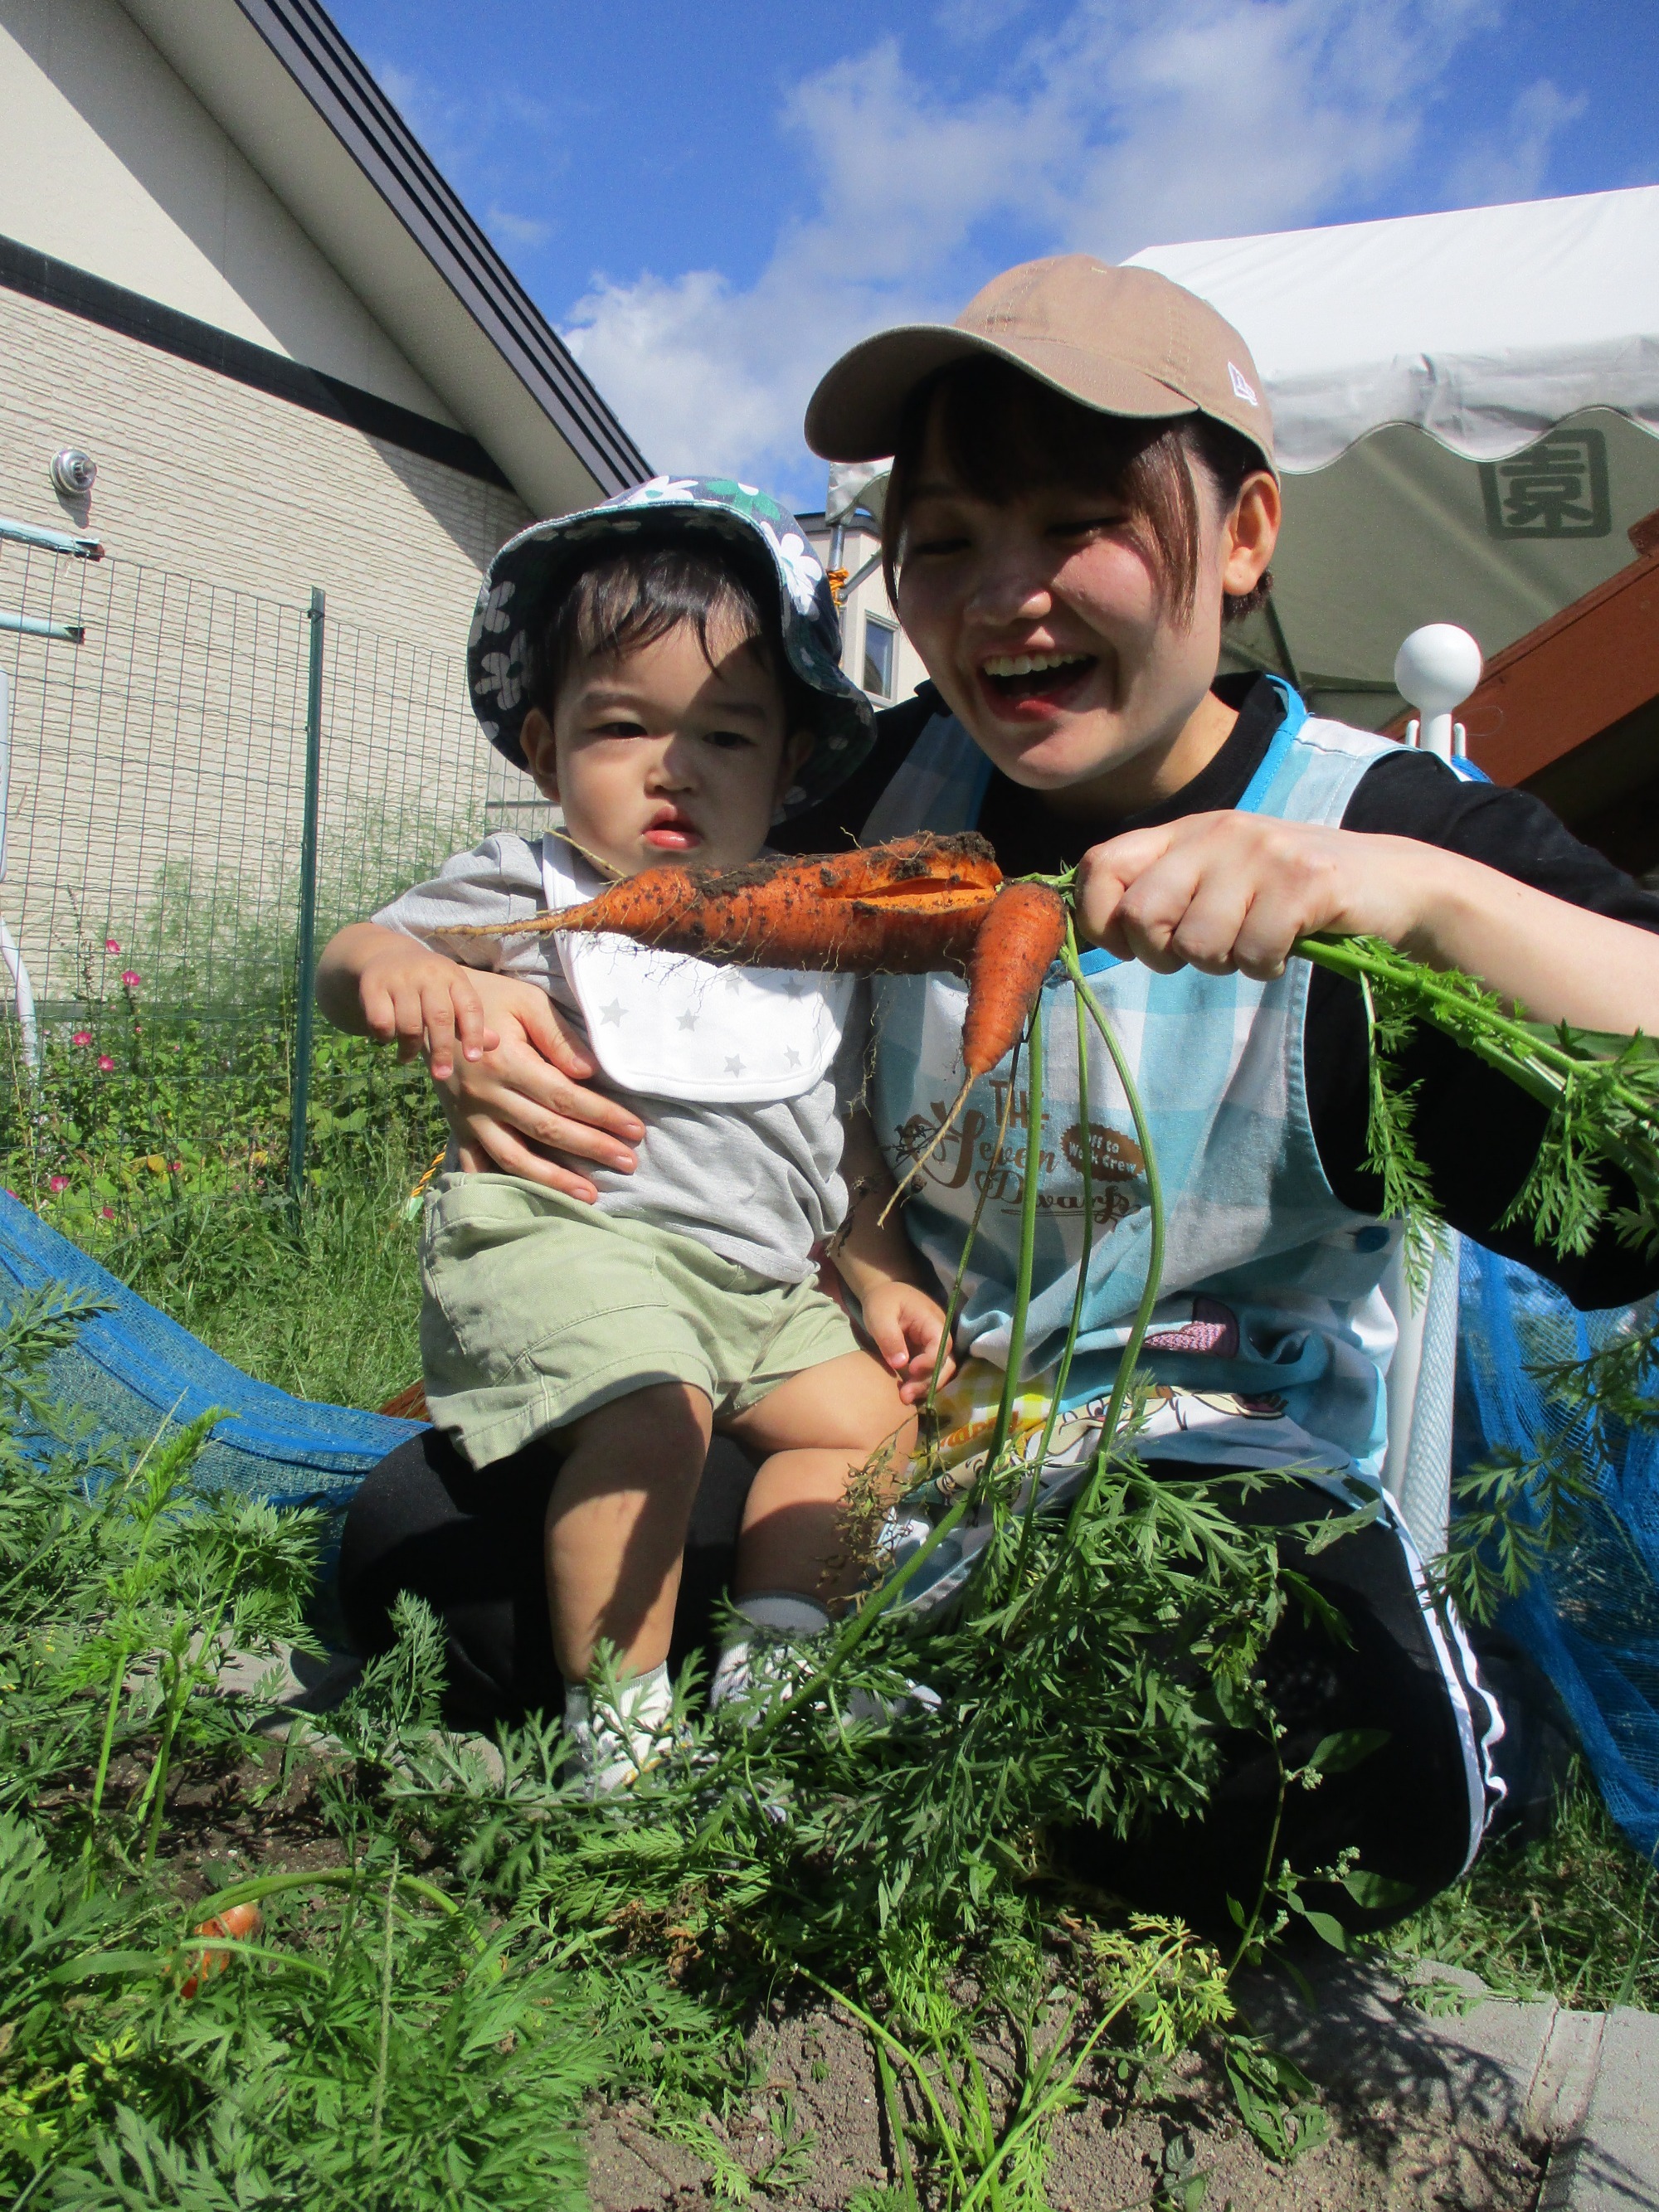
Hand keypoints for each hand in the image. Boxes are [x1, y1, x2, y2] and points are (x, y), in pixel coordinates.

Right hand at [356, 942, 499, 1079]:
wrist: (385, 956)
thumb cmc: (428, 987)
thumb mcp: (452, 996)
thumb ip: (471, 1022)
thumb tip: (494, 1044)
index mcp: (453, 977)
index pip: (469, 1007)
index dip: (473, 1034)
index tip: (473, 1059)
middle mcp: (429, 974)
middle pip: (439, 1018)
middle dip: (443, 1051)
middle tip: (442, 1075)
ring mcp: (400, 978)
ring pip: (409, 1025)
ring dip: (409, 1048)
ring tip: (407, 1056)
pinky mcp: (373, 986)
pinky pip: (381, 1023)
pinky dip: (384, 1037)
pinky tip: (387, 1038)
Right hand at [431, 968, 642, 1202]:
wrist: (431, 1005)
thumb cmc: (490, 998)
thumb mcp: (527, 1002)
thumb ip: (558, 1037)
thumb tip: (589, 1072)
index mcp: (506, 1062)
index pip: (564, 1097)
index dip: (602, 1115)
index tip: (634, 1130)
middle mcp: (486, 1095)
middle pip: (547, 1131)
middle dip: (592, 1148)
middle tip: (629, 1163)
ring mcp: (469, 1116)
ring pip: (513, 1158)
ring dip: (553, 1180)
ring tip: (589, 1195)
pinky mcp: (458, 1126)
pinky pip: (475, 1164)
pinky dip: (497, 1186)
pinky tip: (525, 1201)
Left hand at [858, 1281, 956, 1405]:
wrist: (885, 1294)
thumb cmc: (883, 1301)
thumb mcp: (880, 1315)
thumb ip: (890, 1338)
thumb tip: (900, 1364)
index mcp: (932, 1321)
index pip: (941, 1345)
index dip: (930, 1361)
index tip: (910, 1370)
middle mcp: (939, 1335)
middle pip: (946, 1364)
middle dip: (928, 1382)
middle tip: (905, 1396)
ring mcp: (934, 1346)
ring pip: (941, 1372)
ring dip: (925, 1387)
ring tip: (904, 1398)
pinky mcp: (926, 1355)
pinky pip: (930, 1373)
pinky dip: (921, 1384)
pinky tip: (906, 1394)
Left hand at [1074, 813, 1431, 979]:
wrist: (1393, 883)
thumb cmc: (1291, 892)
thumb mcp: (1219, 877)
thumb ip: (1164, 891)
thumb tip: (1097, 931)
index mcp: (1186, 830)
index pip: (1100, 865)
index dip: (1098, 919)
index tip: (1129, 946)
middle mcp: (1218, 833)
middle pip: (1142, 915)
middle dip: (1163, 955)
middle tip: (1203, 953)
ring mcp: (1261, 854)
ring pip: (1197, 944)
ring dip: (1222, 963)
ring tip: (1252, 943)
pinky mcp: (1304, 881)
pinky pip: (1251, 954)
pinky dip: (1265, 966)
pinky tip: (1285, 947)